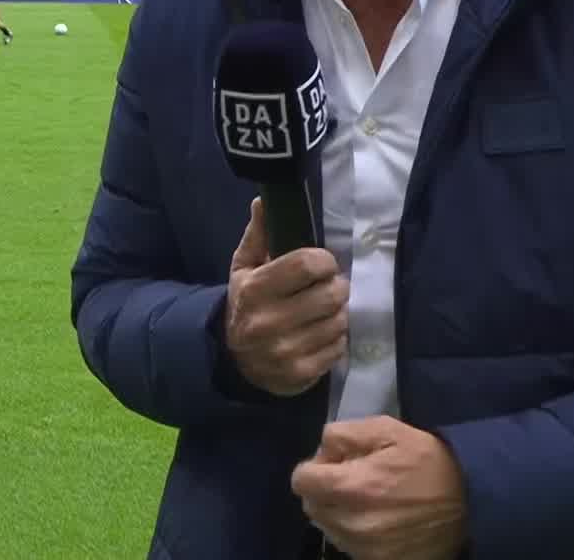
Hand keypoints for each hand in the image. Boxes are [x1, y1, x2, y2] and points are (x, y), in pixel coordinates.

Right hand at [223, 196, 348, 396]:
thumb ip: (259, 235)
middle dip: (336, 286)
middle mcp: (268, 321)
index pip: (307, 264)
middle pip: (331, 294)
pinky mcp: (301, 374)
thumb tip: (264, 200)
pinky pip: (339, 348)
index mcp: (254, 289)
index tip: (322, 264)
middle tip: (327, 287)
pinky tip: (320, 334)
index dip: (323, 261)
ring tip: (324, 311)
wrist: (235, 360)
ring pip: (339, 321)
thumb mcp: (244, 268)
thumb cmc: (246, 304)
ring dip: (338, 313)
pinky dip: (336, 339)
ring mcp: (285, 351)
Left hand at [292, 416, 467, 559]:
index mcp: (351, 486)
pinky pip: (349, 545)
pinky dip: (355, 532)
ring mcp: (365, 548)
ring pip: (329, 527)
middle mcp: (352, 523)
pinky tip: (378, 518)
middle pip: (311, 505)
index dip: (315, 466)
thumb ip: (345, 433)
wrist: (472, 502)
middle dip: (324, 489)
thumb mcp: (388, 429)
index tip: (337, 463)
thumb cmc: (429, 461)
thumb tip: (323, 449)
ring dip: (338, 511)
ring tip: (368, 499)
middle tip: (353, 478)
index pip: (301, 481)